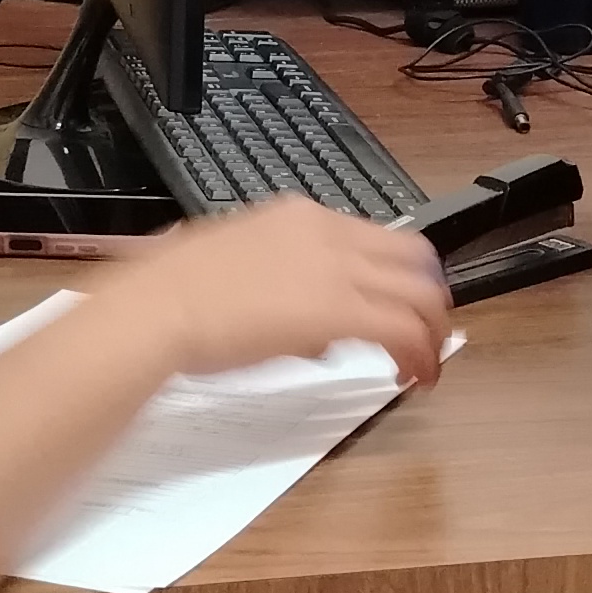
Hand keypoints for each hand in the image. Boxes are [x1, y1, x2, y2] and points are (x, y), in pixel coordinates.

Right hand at [88, 199, 452, 391]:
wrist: (159, 306)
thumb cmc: (174, 293)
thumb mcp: (235, 266)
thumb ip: (279, 284)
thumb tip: (306, 327)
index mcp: (300, 216)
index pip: (376, 238)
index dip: (397, 275)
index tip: (396, 304)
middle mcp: (328, 234)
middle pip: (414, 257)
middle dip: (429, 299)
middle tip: (429, 334)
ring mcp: (337, 269)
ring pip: (419, 292)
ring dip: (431, 330)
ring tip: (428, 362)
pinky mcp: (340, 310)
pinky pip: (402, 329)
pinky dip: (419, 353)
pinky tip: (413, 376)